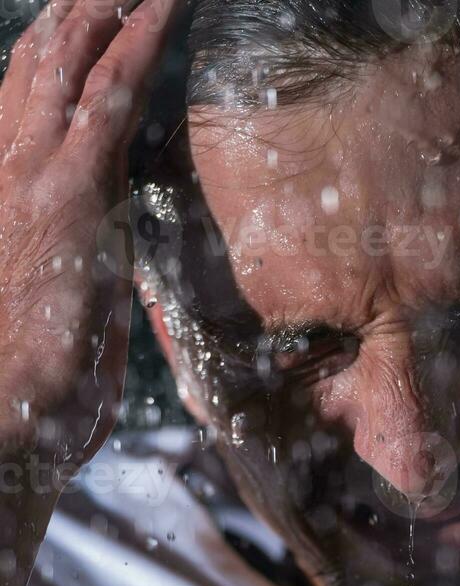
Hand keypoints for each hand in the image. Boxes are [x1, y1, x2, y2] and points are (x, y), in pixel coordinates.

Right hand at [0, 0, 179, 465]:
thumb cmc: (27, 392)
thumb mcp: (57, 329)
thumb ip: (80, 297)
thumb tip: (107, 291)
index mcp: (10, 200)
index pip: (30, 108)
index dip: (56, 58)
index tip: (86, 22)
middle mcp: (11, 171)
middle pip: (39, 67)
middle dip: (77, 13)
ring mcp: (34, 173)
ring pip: (69, 62)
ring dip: (106, 8)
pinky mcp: (70, 188)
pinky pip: (110, 95)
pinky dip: (139, 43)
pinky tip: (164, 5)